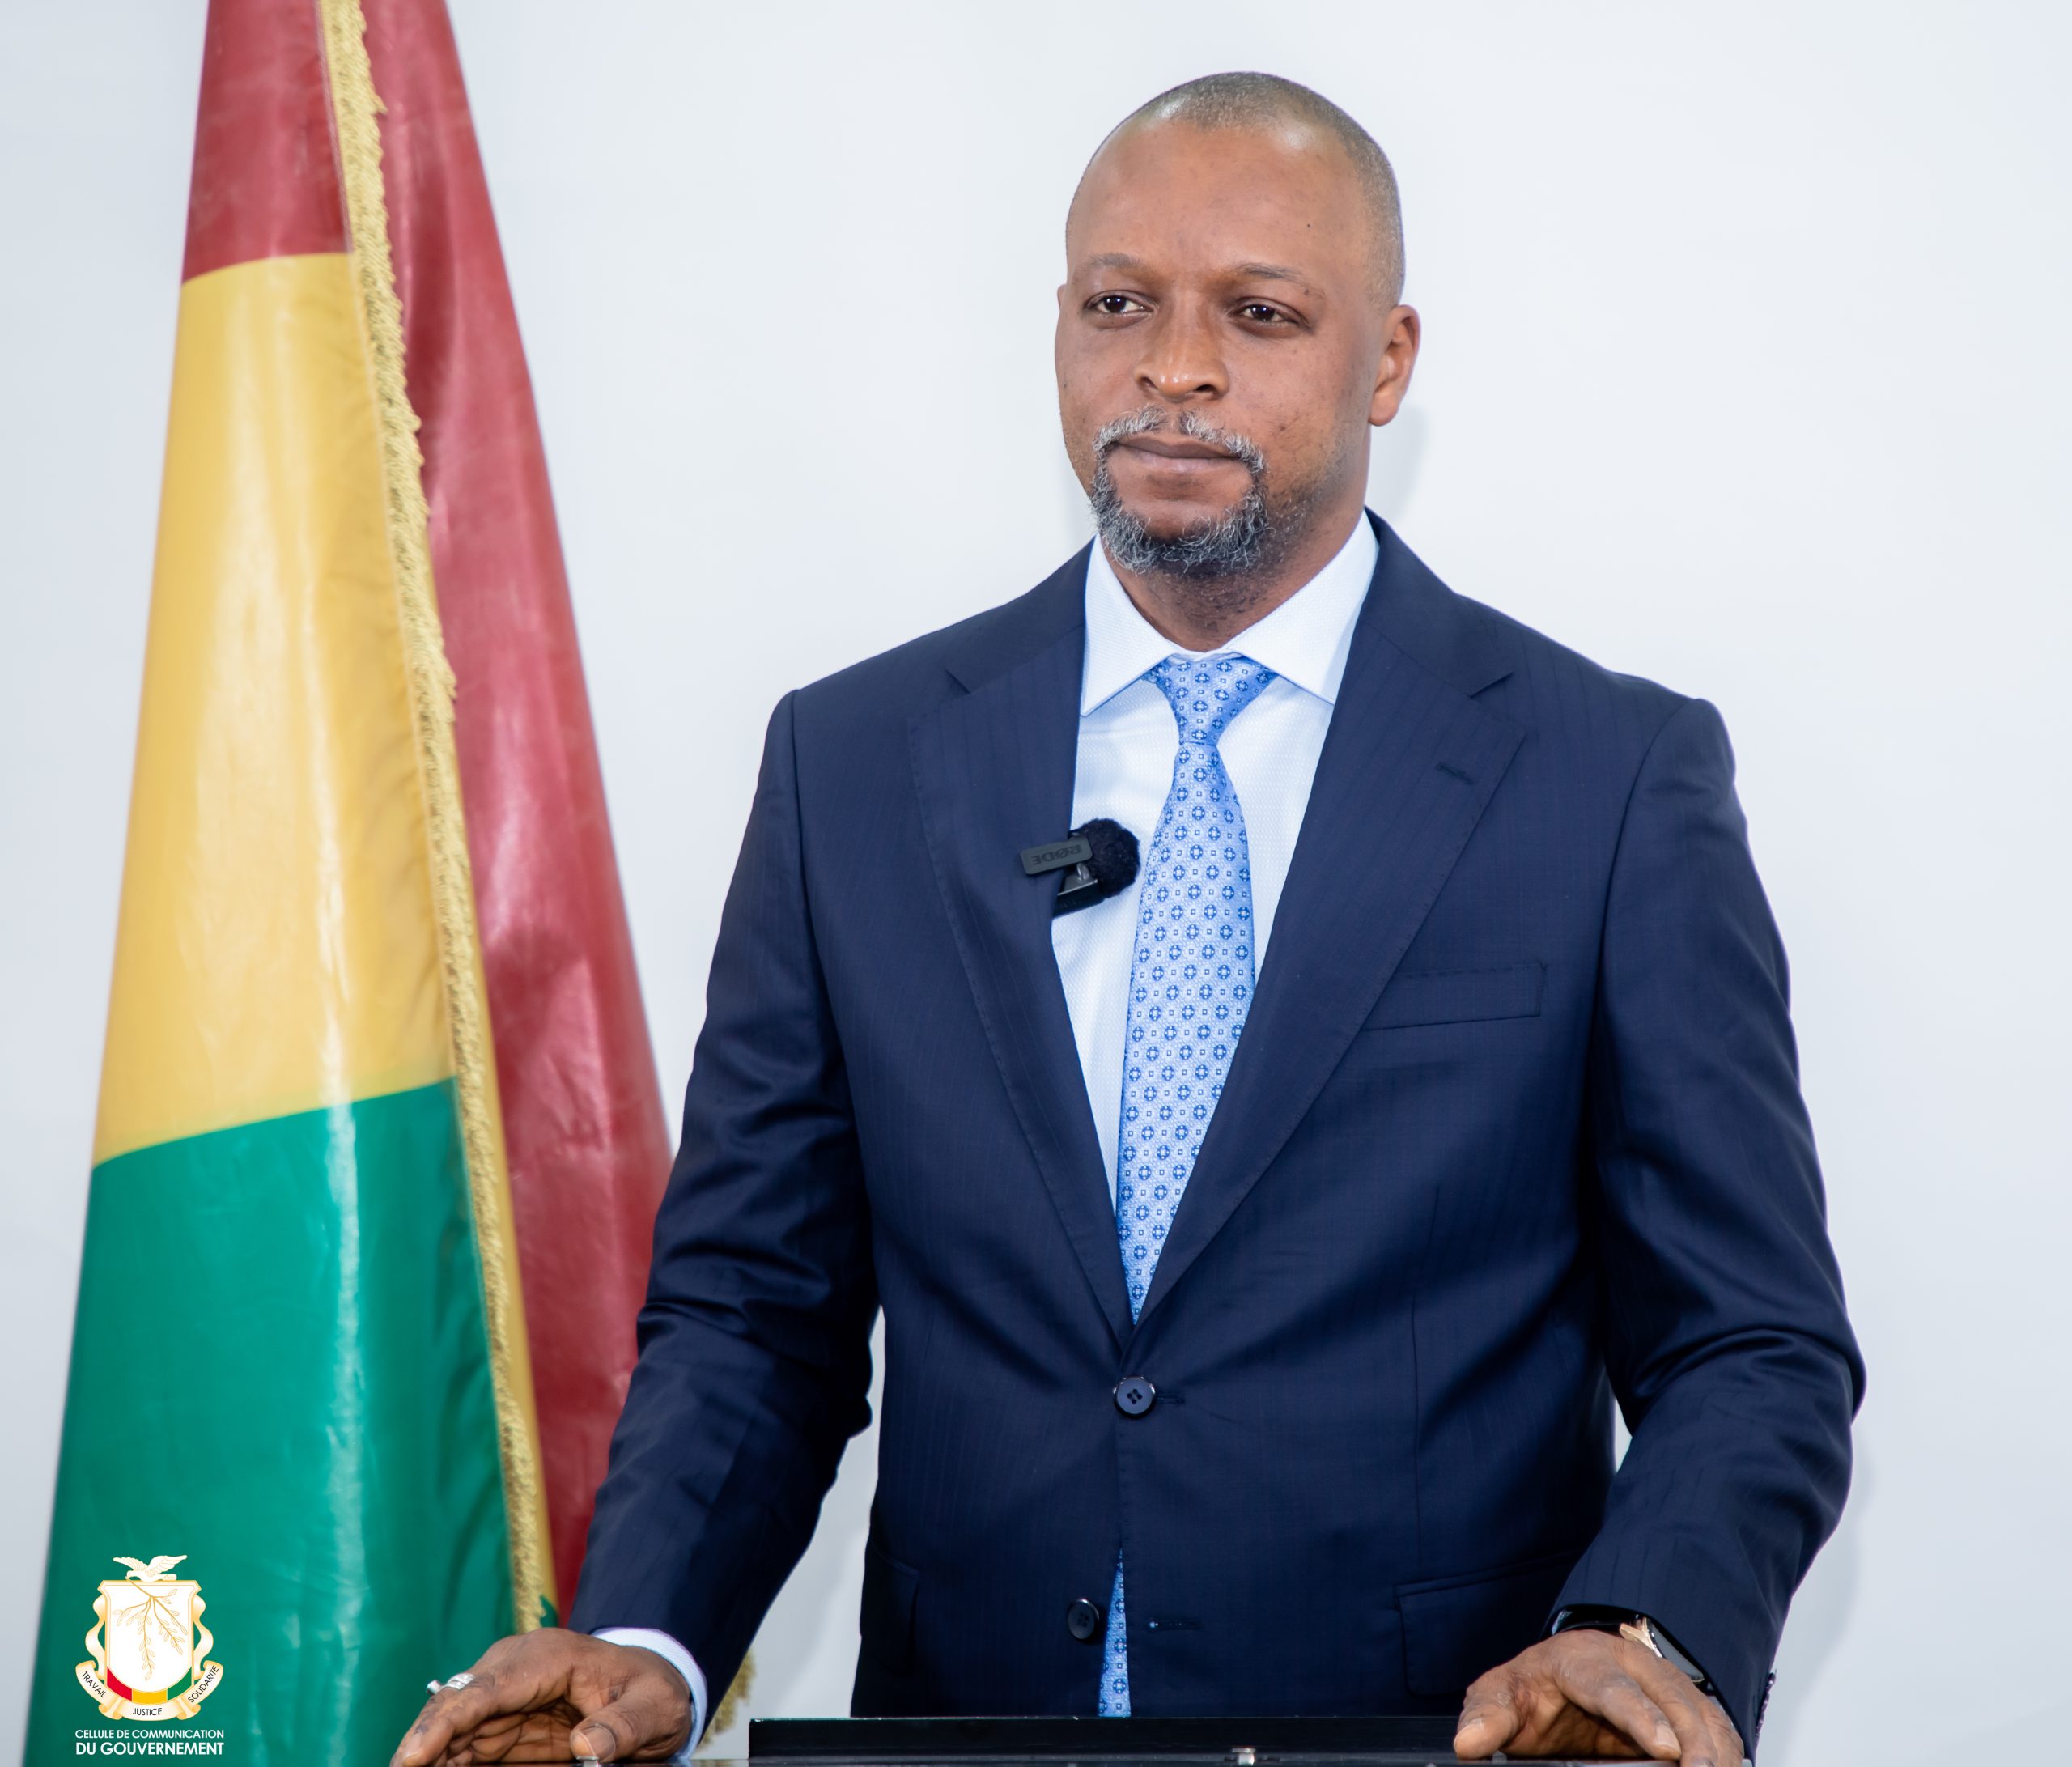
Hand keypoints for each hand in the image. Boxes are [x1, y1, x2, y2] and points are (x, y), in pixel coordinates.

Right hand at [391, 1628, 693, 1764]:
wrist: (654, 1689)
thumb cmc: (652, 1693)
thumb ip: (622, 1726)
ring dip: (428, 1756)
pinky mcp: (504, 1724)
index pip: (486, 1689)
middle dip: (422, 1744)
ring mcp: (505, 1697)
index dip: (445, 1723)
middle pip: (455, 1707)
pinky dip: (446, 1761)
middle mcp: (515, 1671)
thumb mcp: (653, 1709)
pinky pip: (465, 1746)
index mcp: (548, 1657)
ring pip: (452, 1729)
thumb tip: (587, 1747)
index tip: (412, 1757)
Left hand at [1453, 1629, 1743, 1763]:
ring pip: (1701, 1712)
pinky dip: (1725, 1750)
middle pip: (1672, 1700)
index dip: (1640, 1718)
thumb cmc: (1534, 1688)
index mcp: (1582, 1660)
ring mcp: (1661, 1681)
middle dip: (1693, 1742)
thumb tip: (1468, 1743)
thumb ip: (1488, 1718)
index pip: (1614, 1689)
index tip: (1664, 1748)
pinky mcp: (1683, 1705)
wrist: (1558, 1674)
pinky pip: (1714, 1725)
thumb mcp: (1500, 1697)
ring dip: (1715, 1748)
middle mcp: (1630, 1663)